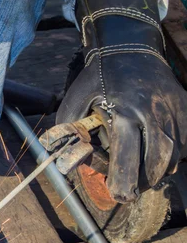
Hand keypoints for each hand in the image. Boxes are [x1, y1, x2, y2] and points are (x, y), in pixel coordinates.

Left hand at [57, 51, 186, 202]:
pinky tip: (159, 159)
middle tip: (132, 192)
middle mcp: (152, 112)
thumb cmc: (99, 77)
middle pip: (157, 159)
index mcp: (124, 112)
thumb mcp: (76, 97)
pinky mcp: (185, 105)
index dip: (124, 179)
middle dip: (145, 181)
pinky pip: (186, 139)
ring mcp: (172, 109)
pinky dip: (175, 154)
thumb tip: (67, 155)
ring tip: (143, 178)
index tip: (119, 195)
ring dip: (160, 170)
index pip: (127, 155)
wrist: (130, 47)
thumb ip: (70, 127)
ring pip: (176, 152)